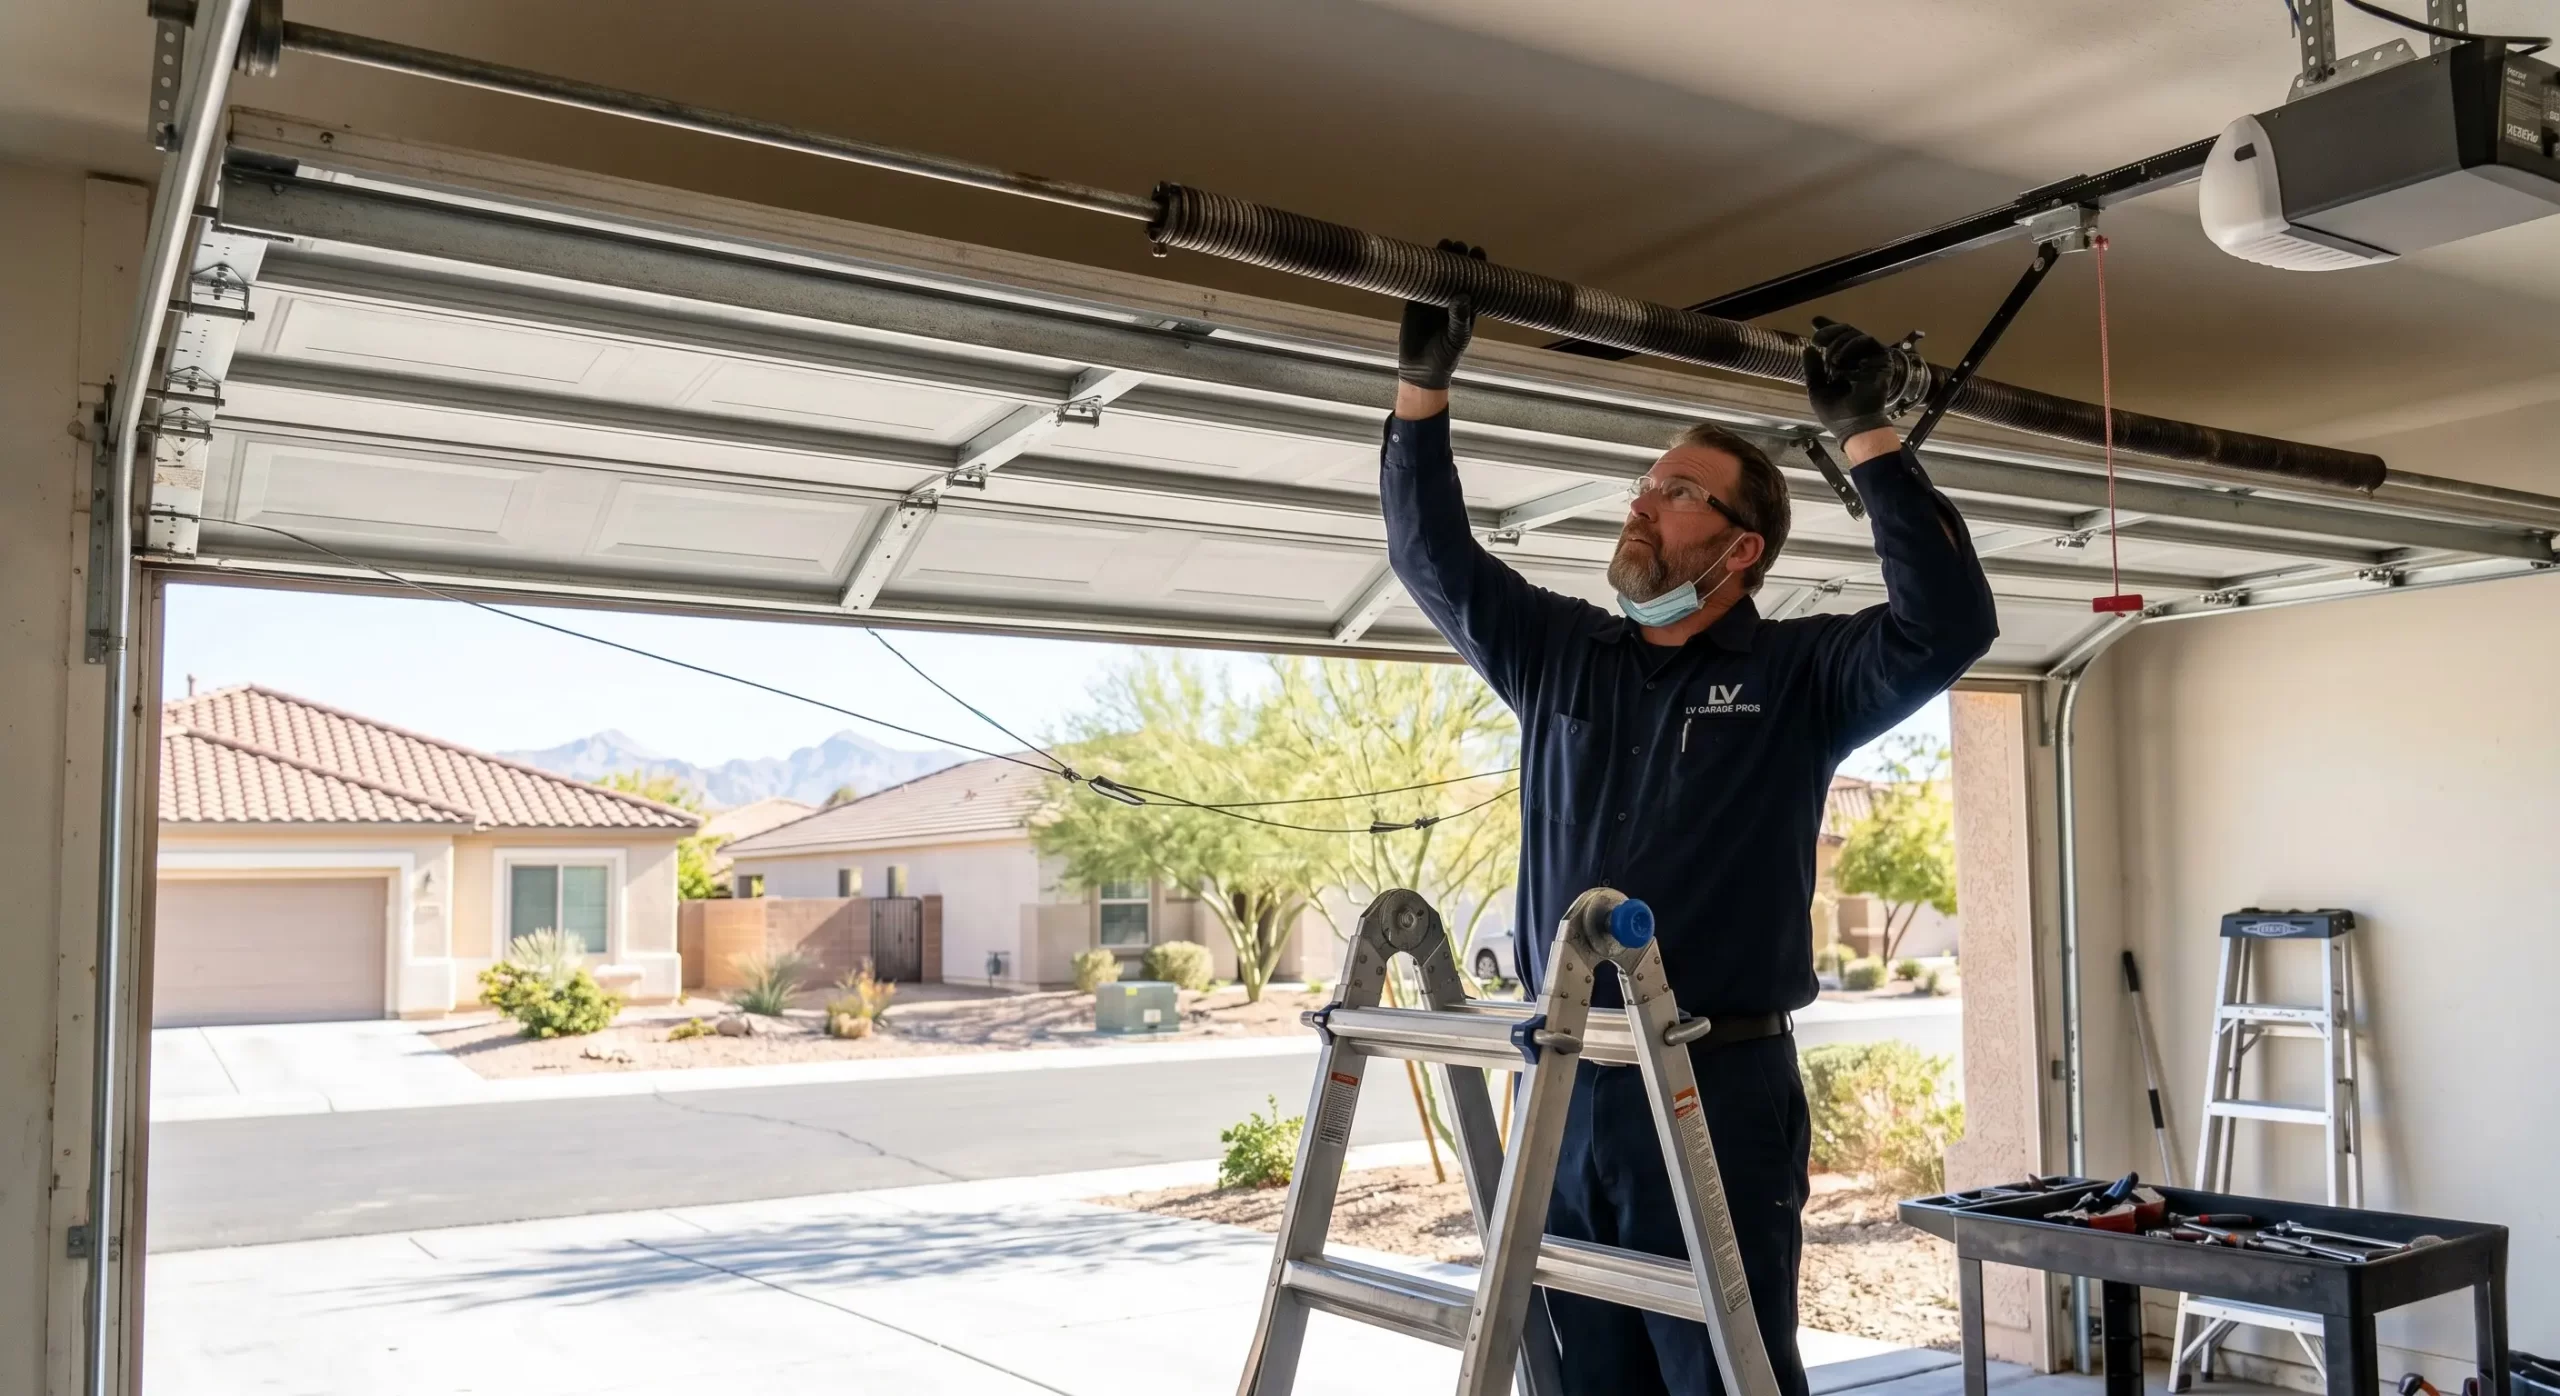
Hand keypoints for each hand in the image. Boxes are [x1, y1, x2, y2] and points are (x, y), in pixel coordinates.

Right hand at [1397, 239, 1484, 390]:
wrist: (1421, 369)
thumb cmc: (1445, 355)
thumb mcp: (1457, 338)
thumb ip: (1460, 318)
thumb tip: (1463, 295)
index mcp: (1466, 306)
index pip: (1474, 280)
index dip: (1476, 265)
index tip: (1478, 252)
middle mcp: (1450, 299)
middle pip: (1456, 271)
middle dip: (1458, 257)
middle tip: (1459, 246)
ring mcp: (1432, 299)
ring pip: (1437, 273)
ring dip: (1440, 259)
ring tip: (1444, 244)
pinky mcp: (1414, 302)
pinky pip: (1417, 283)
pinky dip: (1418, 271)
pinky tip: (1419, 258)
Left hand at [1803, 316, 1920, 442]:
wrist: (1854, 425)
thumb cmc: (1836, 414)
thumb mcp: (1817, 389)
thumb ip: (1813, 370)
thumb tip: (1808, 349)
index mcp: (1844, 366)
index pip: (1837, 342)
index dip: (1828, 329)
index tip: (1815, 321)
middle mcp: (1857, 360)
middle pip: (1845, 334)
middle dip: (1829, 332)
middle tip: (1817, 338)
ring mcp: (1870, 359)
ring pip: (1855, 334)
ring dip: (1839, 343)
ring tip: (1832, 360)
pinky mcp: (1881, 360)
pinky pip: (1867, 340)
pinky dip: (1851, 346)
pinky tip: (1841, 360)